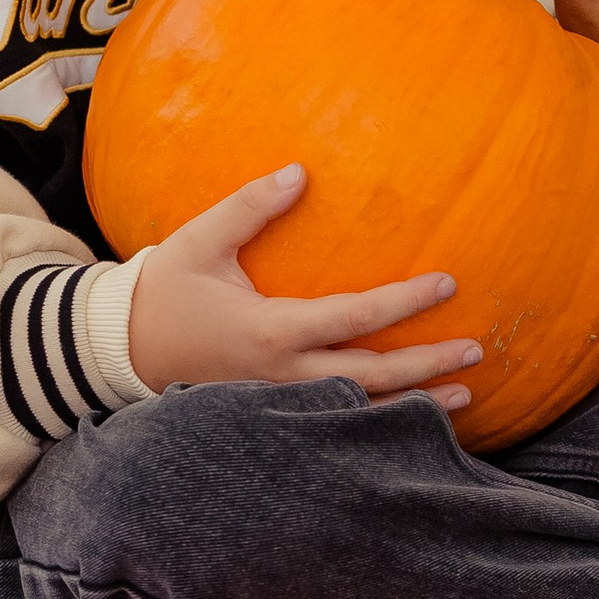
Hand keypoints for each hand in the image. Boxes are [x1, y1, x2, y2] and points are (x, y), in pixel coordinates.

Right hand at [125, 163, 480, 408]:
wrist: (121, 350)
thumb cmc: (166, 289)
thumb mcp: (202, 239)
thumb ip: (251, 205)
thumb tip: (300, 171)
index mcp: (270, 330)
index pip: (355, 317)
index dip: (405, 302)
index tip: (446, 283)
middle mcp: (282, 376)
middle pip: (372, 377)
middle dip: (428, 364)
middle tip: (477, 348)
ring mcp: (279, 404)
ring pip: (360, 412)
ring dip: (416, 406)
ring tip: (466, 398)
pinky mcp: (274, 418)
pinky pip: (337, 426)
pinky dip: (380, 426)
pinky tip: (414, 423)